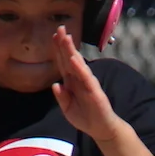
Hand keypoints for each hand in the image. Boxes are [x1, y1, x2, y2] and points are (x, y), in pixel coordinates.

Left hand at [51, 27, 123, 141]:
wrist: (100, 128)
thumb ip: (62, 97)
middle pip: (69, 58)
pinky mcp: (93, 90)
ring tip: (65, 37)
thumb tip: (55, 84)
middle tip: (59, 27)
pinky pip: (85, 77)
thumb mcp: (68, 109)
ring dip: (71, 50)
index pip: (63, 63)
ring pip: (77, 64)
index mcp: (71, 82)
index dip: (58, 50)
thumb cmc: (85, 117)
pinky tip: (73, 58)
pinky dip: (79, 67)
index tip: (53, 36)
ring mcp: (87, 83)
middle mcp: (79, 79)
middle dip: (64, 44)